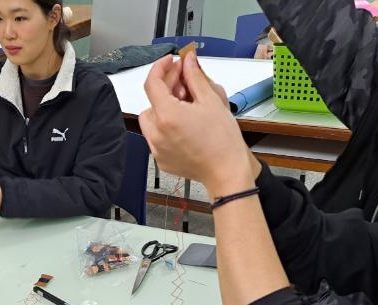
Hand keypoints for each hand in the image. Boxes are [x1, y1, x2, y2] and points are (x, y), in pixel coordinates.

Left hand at [139, 53, 252, 195]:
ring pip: (151, 120)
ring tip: (186, 106)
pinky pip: (156, 137)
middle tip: (185, 82)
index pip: (152, 83)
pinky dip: (165, 127)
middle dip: (166, 88)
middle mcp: (156, 133)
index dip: (161, 67)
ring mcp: (157, 148)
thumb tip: (188, 61)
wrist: (226, 171)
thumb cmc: (223, 141)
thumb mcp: (211, 101)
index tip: (170, 61)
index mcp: (167, 115)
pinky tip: (184, 125)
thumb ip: (195, 77)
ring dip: (164, 108)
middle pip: (151, 101)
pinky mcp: (161, 160)